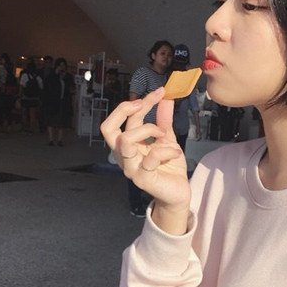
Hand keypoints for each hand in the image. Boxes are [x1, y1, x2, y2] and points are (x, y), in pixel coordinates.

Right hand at [100, 88, 190, 211]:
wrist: (178, 192)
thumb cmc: (168, 167)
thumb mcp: (166, 139)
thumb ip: (163, 120)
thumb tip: (165, 98)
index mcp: (127, 145)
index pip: (120, 119)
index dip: (135, 103)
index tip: (157, 94)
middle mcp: (124, 156)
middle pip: (108, 129)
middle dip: (126, 110)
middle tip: (146, 104)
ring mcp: (131, 168)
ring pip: (125, 141)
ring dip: (147, 129)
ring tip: (163, 134)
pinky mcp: (143, 179)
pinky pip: (150, 157)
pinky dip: (166, 149)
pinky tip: (175, 152)